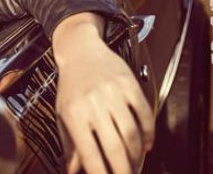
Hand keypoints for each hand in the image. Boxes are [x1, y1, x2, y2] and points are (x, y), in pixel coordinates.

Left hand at [52, 13, 154, 173]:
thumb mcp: (63, 113)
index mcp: (74, 113)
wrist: (80, 50)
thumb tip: (73, 170)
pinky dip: (149, 132)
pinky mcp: (129, 83)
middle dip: (123, 170)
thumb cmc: (71, 83)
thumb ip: (70, 143)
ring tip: (135, 165)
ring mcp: (113, 93)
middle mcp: (94, 103)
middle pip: (115, 147)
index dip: (100, 172)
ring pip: (132, 133)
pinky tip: (147, 144)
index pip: (89, 153)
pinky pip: (144, 114)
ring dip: (137, 155)